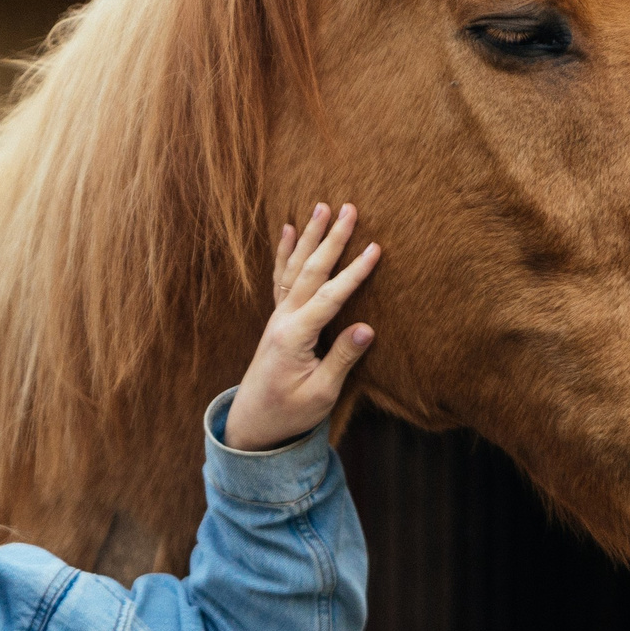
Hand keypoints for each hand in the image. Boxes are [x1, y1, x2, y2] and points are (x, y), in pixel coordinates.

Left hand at [223, 202, 379, 450]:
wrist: (253, 423)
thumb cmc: (290, 412)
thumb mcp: (320, 394)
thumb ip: (342, 359)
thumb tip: (368, 329)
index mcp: (295, 337)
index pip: (330, 296)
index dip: (354, 272)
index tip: (376, 248)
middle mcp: (283, 320)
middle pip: (311, 271)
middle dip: (331, 238)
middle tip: (348, 208)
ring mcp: (277, 317)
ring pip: (295, 268)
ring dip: (309, 236)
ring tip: (320, 206)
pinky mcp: (277, 320)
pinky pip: (280, 278)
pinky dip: (284, 253)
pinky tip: (287, 230)